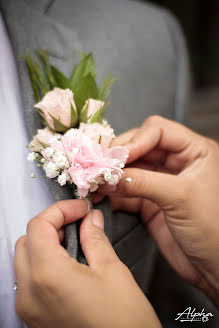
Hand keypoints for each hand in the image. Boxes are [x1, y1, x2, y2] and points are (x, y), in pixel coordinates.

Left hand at [14, 200, 160, 327]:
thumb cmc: (124, 322)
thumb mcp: (112, 271)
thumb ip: (95, 238)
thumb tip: (90, 218)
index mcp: (48, 276)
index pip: (38, 226)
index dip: (60, 210)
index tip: (80, 208)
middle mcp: (29, 293)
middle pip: (27, 240)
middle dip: (51, 225)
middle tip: (78, 222)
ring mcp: (28, 308)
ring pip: (24, 259)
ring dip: (46, 243)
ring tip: (75, 241)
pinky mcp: (34, 318)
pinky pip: (28, 279)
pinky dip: (44, 263)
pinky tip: (68, 263)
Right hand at [96, 115, 218, 304]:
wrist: (214, 267)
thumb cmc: (213, 229)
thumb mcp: (180, 197)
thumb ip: (142, 182)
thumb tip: (108, 175)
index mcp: (194, 150)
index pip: (157, 130)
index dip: (135, 141)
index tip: (116, 158)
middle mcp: (176, 161)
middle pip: (139, 146)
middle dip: (117, 156)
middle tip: (98, 168)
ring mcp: (161, 181)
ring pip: (129, 168)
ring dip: (110, 175)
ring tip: (94, 183)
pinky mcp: (150, 201)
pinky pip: (126, 190)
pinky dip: (112, 193)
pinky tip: (100, 196)